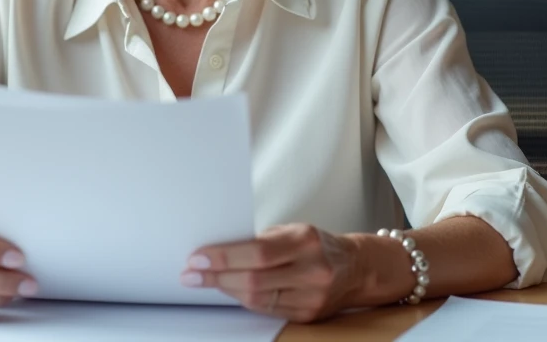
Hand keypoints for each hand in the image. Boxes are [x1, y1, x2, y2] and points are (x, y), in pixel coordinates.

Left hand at [180, 224, 371, 322]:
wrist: (354, 268)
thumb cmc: (316, 244)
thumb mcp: (291, 230)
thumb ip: (259, 240)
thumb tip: (217, 250)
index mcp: (306, 241)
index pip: (257, 252)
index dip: (224, 257)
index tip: (198, 257)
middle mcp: (312, 270)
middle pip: (254, 279)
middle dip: (216, 277)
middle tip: (192, 273)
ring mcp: (311, 297)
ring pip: (256, 298)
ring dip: (225, 289)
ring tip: (204, 280)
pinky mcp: (307, 315)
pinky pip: (265, 309)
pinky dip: (243, 299)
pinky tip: (229, 290)